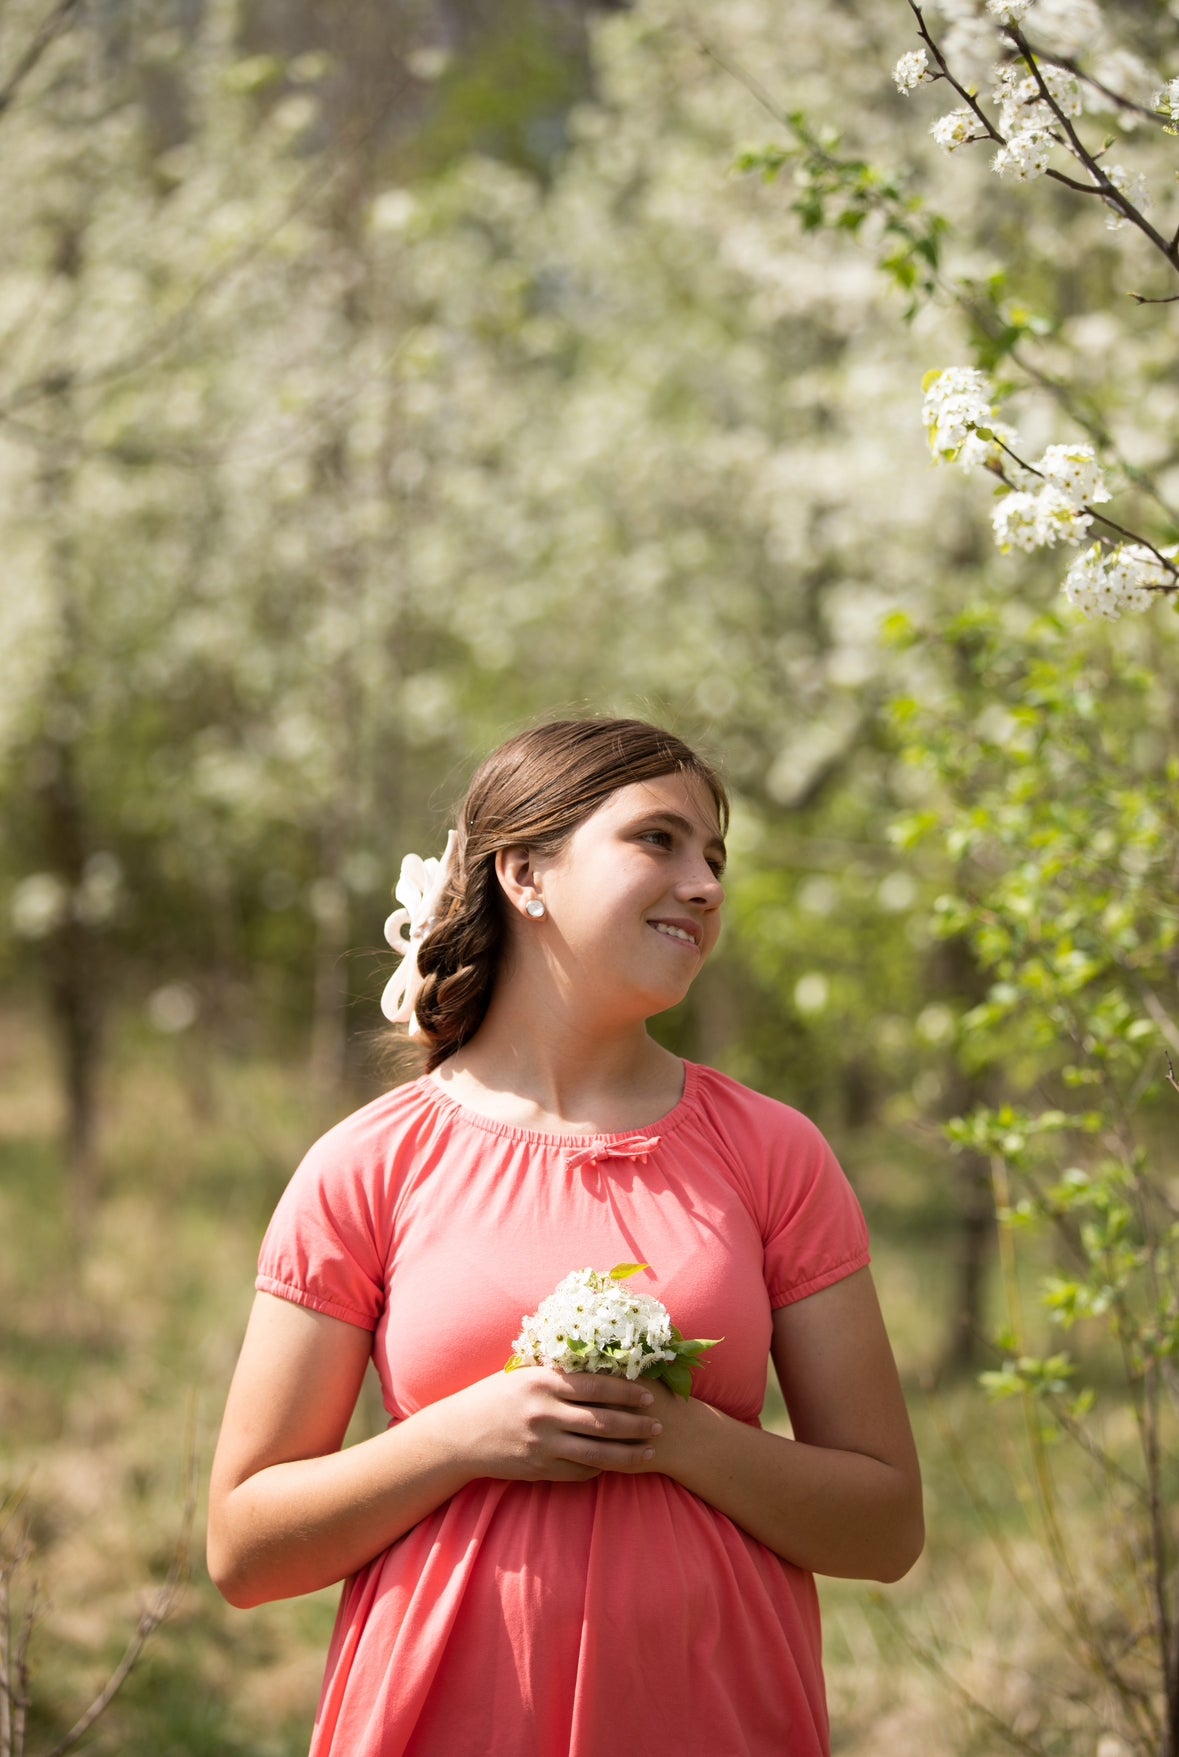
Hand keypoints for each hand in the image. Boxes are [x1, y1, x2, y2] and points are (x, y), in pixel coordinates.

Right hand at [446, 1367, 664, 1484]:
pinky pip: (579, 1471)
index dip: (627, 1392)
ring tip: (649, 1452)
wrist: (460, 1434)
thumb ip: (558, 1372)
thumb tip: (599, 1363)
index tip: (648, 1395)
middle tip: (659, 1425)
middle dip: (636, 1425)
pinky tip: (616, 1465)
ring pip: (597, 1452)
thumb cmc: (495, 1396)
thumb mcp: (524, 1374)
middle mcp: (545, 1414)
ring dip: (627, 1454)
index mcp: (544, 1382)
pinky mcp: (539, 1468)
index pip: (597, 1386)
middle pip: (603, 1421)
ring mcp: (543, 1444)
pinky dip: (600, 1469)